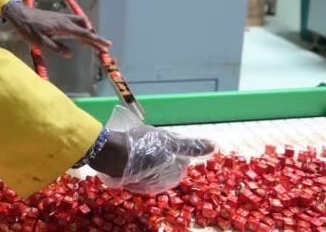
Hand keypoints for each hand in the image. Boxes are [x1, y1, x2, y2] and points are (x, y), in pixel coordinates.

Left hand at [1, 3, 111, 56]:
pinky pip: (74, 22)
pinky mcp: (58, 17)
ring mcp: (62, 17)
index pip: (83, 34)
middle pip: (85, 27)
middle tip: (102, 48)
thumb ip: (56, 48)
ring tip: (90, 43)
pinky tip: (77, 36)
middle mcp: (65, 20)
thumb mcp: (40, 42)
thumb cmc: (28, 29)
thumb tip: (70, 54)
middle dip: (95, 37)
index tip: (106, 45)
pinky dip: (80, 28)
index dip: (96, 40)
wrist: (19, 14)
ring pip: (81, 22)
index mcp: (63, 26)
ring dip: (87, 31)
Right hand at [89, 106, 215, 195]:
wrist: (111, 153)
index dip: (172, 147)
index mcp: (173, 173)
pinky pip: (138, 172)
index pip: (180, 159)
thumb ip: (191, 146)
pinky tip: (129, 155)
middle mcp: (161, 183)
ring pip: (151, 168)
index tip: (161, 141)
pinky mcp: (130, 183)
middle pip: (166, 164)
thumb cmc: (143, 145)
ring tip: (138, 147)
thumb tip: (214, 146)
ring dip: (147, 158)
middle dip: (160, 154)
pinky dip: (136, 164)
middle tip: (149, 143)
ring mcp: (144, 185)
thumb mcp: (170, 141)